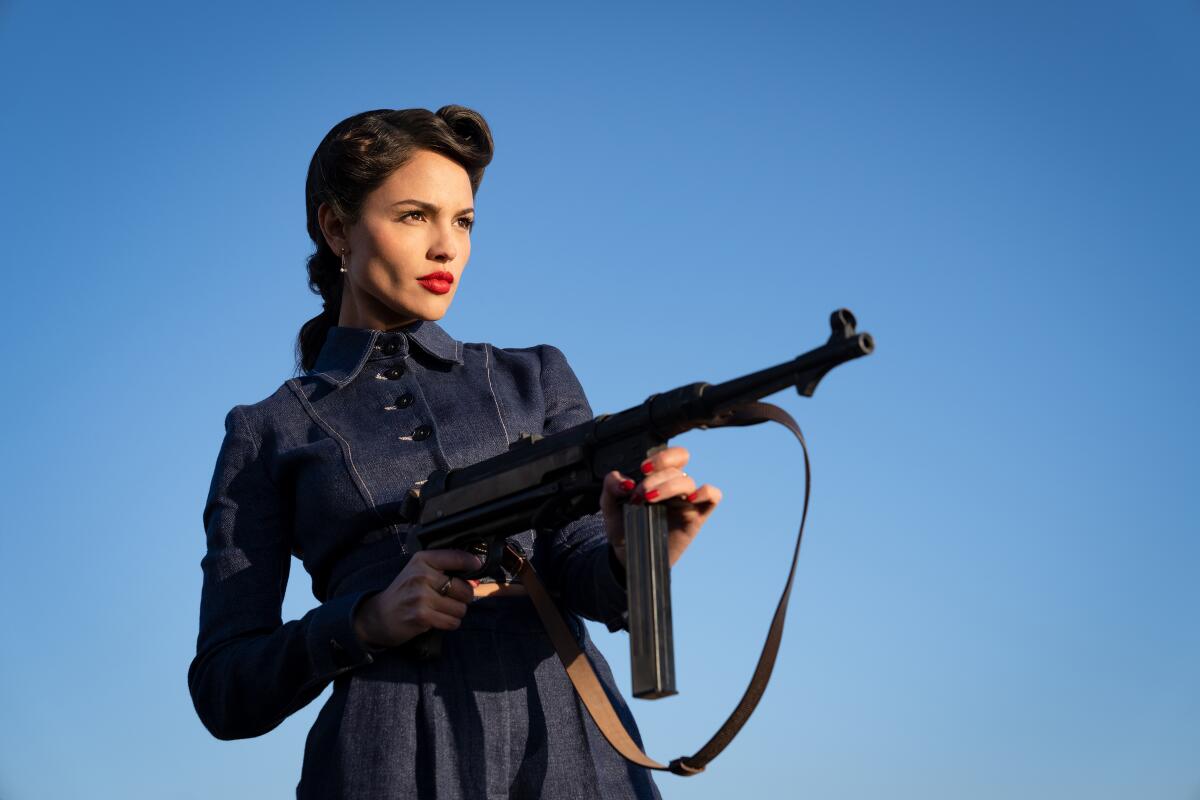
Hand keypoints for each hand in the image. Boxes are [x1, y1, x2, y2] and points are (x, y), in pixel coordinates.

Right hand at [352, 549, 481, 648]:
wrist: (379, 616)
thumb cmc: (404, 593)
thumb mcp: (418, 572)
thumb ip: (443, 571)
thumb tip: (474, 579)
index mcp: (422, 560)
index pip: (455, 556)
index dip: (471, 562)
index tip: (476, 565)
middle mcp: (421, 575)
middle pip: (464, 589)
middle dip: (463, 597)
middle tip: (450, 599)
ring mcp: (421, 596)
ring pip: (460, 608)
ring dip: (455, 612)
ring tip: (441, 610)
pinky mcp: (422, 616)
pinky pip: (452, 622)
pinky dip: (450, 623)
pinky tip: (438, 619)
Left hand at [598, 446, 721, 568]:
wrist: (628, 554)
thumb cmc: (623, 526)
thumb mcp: (609, 505)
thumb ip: (611, 486)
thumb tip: (625, 482)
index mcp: (660, 478)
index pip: (674, 456)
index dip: (662, 457)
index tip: (643, 469)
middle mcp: (675, 487)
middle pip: (676, 469)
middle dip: (655, 478)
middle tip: (639, 495)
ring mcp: (687, 501)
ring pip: (688, 481)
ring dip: (668, 487)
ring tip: (649, 500)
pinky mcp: (696, 517)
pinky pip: (713, 497)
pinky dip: (706, 492)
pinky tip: (690, 499)